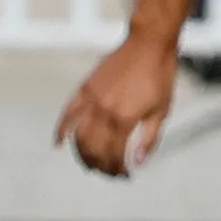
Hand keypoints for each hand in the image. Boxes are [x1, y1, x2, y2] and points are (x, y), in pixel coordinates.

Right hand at [56, 34, 179, 176]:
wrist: (148, 44)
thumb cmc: (160, 77)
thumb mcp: (162, 111)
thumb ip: (149, 139)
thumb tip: (138, 163)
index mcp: (124, 119)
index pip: (114, 155)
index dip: (118, 169)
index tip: (125, 176)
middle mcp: (103, 111)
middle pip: (93, 150)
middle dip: (100, 166)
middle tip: (109, 173)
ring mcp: (91, 100)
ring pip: (78, 137)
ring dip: (82, 155)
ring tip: (91, 165)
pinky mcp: (84, 89)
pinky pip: (67, 114)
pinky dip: (61, 131)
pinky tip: (58, 144)